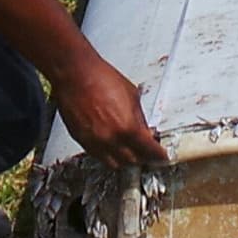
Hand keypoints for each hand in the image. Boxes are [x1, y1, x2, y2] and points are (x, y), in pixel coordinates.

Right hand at [52, 55, 167, 167]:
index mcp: (127, 127)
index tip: (162, 156)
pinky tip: (112, 146)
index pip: (149, 151)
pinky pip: (98, 156)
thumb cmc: (101, 78)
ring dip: (124, 159)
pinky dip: (108, 154)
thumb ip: (139, 117)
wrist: (75, 74)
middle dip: (142, 158)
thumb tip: (146, 131)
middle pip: (132, 161)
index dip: (158, 156)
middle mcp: (111, 139)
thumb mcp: (131, 95)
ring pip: (114, 163)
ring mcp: (94, 142)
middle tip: (147, 153)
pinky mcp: (81, 140)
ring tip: (130, 152)